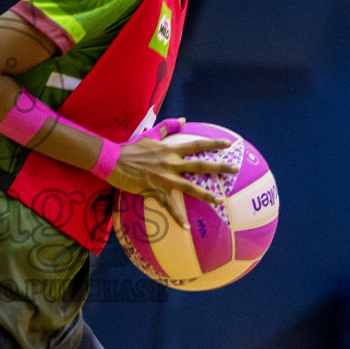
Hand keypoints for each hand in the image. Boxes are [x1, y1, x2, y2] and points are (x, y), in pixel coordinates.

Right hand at [106, 119, 237, 227]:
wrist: (113, 160)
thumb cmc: (131, 148)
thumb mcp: (150, 135)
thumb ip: (167, 128)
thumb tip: (183, 120)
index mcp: (171, 150)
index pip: (197, 145)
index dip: (214, 144)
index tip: (229, 145)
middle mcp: (171, 164)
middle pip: (200, 165)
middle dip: (219, 167)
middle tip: (236, 169)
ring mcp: (165, 178)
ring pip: (190, 188)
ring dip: (206, 195)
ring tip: (220, 201)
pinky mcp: (155, 191)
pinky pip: (170, 206)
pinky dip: (178, 218)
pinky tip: (187, 228)